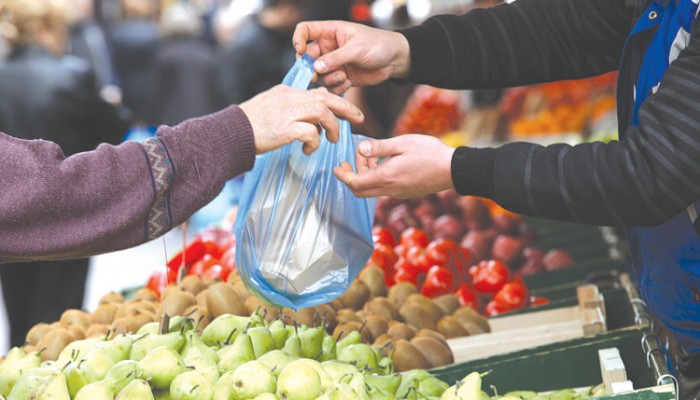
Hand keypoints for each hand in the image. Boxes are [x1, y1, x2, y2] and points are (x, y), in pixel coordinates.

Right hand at [240, 85, 363, 154]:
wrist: (230, 133)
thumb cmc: (249, 125)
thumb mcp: (271, 107)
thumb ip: (290, 108)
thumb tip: (310, 121)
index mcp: (288, 92)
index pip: (319, 92)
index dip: (336, 101)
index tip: (346, 111)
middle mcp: (290, 98)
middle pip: (327, 98)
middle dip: (346, 108)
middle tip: (359, 118)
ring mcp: (288, 112)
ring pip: (323, 113)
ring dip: (332, 128)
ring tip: (332, 140)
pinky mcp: (286, 128)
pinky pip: (311, 133)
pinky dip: (314, 142)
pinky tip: (308, 150)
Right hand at [292, 20, 410, 94]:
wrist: (394, 60)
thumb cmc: (378, 45)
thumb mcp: (357, 48)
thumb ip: (336, 58)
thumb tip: (316, 67)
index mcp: (329, 32)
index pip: (305, 31)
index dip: (298, 40)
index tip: (300, 51)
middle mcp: (328, 48)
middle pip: (307, 58)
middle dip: (311, 68)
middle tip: (318, 75)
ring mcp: (333, 64)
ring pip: (318, 75)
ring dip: (328, 79)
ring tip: (343, 77)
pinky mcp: (340, 77)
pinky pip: (329, 86)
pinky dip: (336, 88)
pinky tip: (348, 83)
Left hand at [334, 134, 455, 198]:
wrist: (453, 170)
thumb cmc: (430, 153)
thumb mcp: (402, 143)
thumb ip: (379, 147)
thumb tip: (360, 149)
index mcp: (386, 177)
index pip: (355, 183)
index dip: (343, 176)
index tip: (337, 167)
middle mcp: (390, 189)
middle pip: (360, 192)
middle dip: (351, 177)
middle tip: (350, 161)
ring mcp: (398, 193)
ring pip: (372, 190)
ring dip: (365, 176)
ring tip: (371, 157)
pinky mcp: (405, 193)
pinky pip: (384, 189)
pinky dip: (377, 178)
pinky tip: (385, 164)